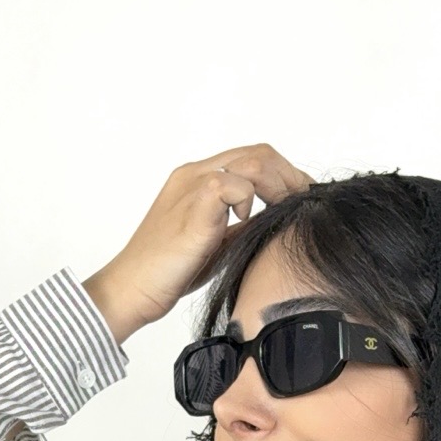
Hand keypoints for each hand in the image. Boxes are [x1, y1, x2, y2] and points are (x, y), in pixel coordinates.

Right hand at [87, 144, 313, 336]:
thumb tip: (273, 225)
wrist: (133, 288)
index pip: (251, 159)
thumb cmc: (168, 273)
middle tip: (306, 202)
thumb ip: (239, 228)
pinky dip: (251, 201)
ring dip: (278, 186)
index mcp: (198, 180)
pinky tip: (246, 222)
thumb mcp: (215, 246)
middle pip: (258, 152)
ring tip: (284, 211)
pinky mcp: (195, 202)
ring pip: (253, 161)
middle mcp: (196, 173)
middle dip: (290, 176)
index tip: (302, 198)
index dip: (283, 175)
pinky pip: (237, 183)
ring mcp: (194, 184)